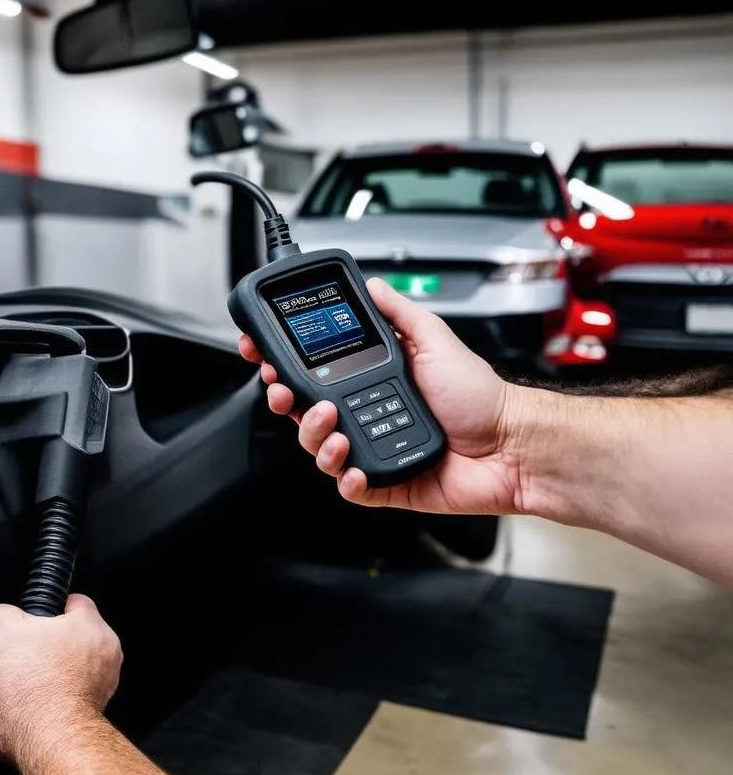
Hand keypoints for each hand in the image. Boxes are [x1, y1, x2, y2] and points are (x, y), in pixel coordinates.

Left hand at [0, 595, 122, 762]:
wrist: (61, 734)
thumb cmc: (73, 684)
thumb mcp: (95, 629)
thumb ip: (80, 606)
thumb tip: (73, 603)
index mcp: (0, 627)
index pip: (9, 613)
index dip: (31, 624)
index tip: (44, 637)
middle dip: (16, 652)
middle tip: (45, 665)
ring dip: (6, 682)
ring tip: (38, 691)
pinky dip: (2, 711)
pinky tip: (26, 712)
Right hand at [239, 277, 523, 514]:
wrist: (511, 444)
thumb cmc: (480, 397)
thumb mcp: (434, 339)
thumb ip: (399, 312)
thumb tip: (373, 285)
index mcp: (371, 381)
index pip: (313, 372)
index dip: (283, 365)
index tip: (262, 353)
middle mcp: (366, 415)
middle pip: (304, 413)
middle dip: (286, 401)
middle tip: (286, 390)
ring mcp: (373, 450)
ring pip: (318, 450)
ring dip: (314, 437)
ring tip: (334, 424)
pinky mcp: (385, 484)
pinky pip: (349, 489)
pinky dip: (345, 479)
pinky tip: (352, 466)